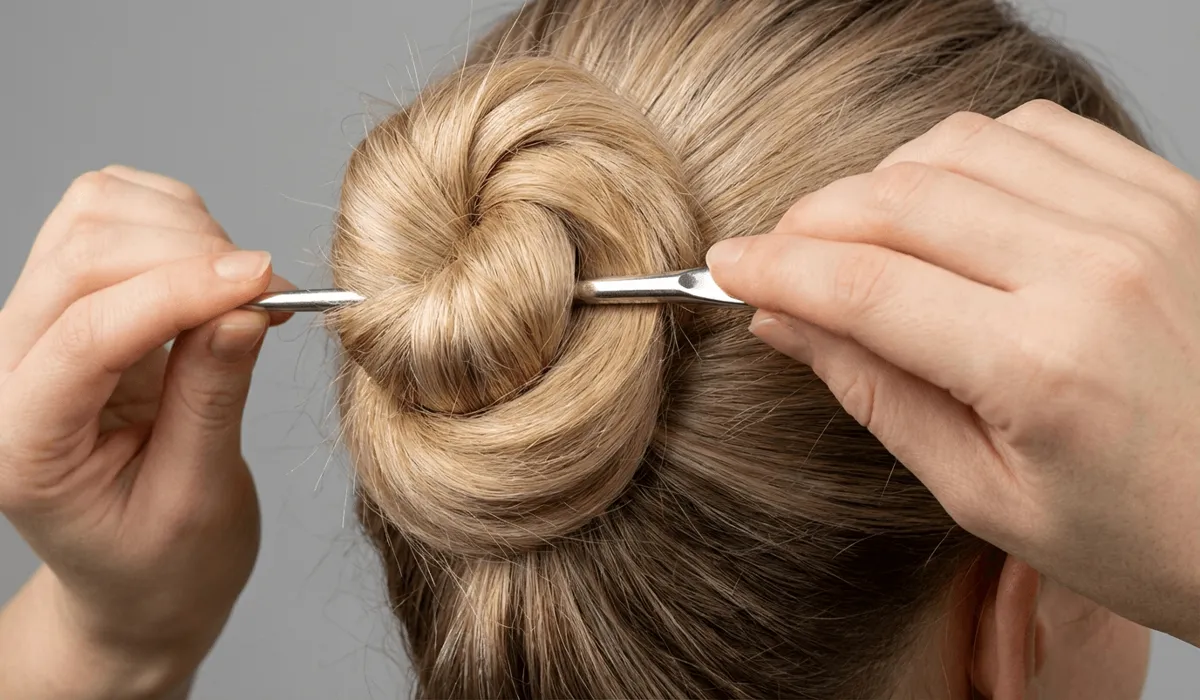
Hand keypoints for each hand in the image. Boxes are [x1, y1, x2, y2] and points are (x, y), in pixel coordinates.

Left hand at [0, 166, 291, 697]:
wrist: (138, 579)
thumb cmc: (164, 562)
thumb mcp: (198, 499)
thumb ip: (213, 397)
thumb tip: (247, 304)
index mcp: (20, 443)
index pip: (88, 332)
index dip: (182, 292)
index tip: (265, 283)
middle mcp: (5, 372)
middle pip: (82, 256)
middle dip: (190, 255)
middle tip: (273, 292)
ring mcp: (28, 327)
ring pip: (92, 214)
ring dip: (184, 230)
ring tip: (244, 289)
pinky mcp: (66, 299)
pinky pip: (107, 212)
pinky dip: (174, 219)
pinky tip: (214, 270)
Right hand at [707, 100, 1199, 643]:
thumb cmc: (1147, 532)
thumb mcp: (986, 496)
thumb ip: (876, 395)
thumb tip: (786, 322)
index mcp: (1040, 367)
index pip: (861, 285)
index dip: (773, 268)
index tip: (725, 267)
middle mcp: (1093, 271)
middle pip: (898, 200)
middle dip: (809, 220)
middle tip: (775, 255)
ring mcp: (1142, 219)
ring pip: (956, 147)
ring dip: (880, 182)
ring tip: (856, 235)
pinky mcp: (1170, 194)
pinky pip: (1034, 132)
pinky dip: (965, 154)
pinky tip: (946, 203)